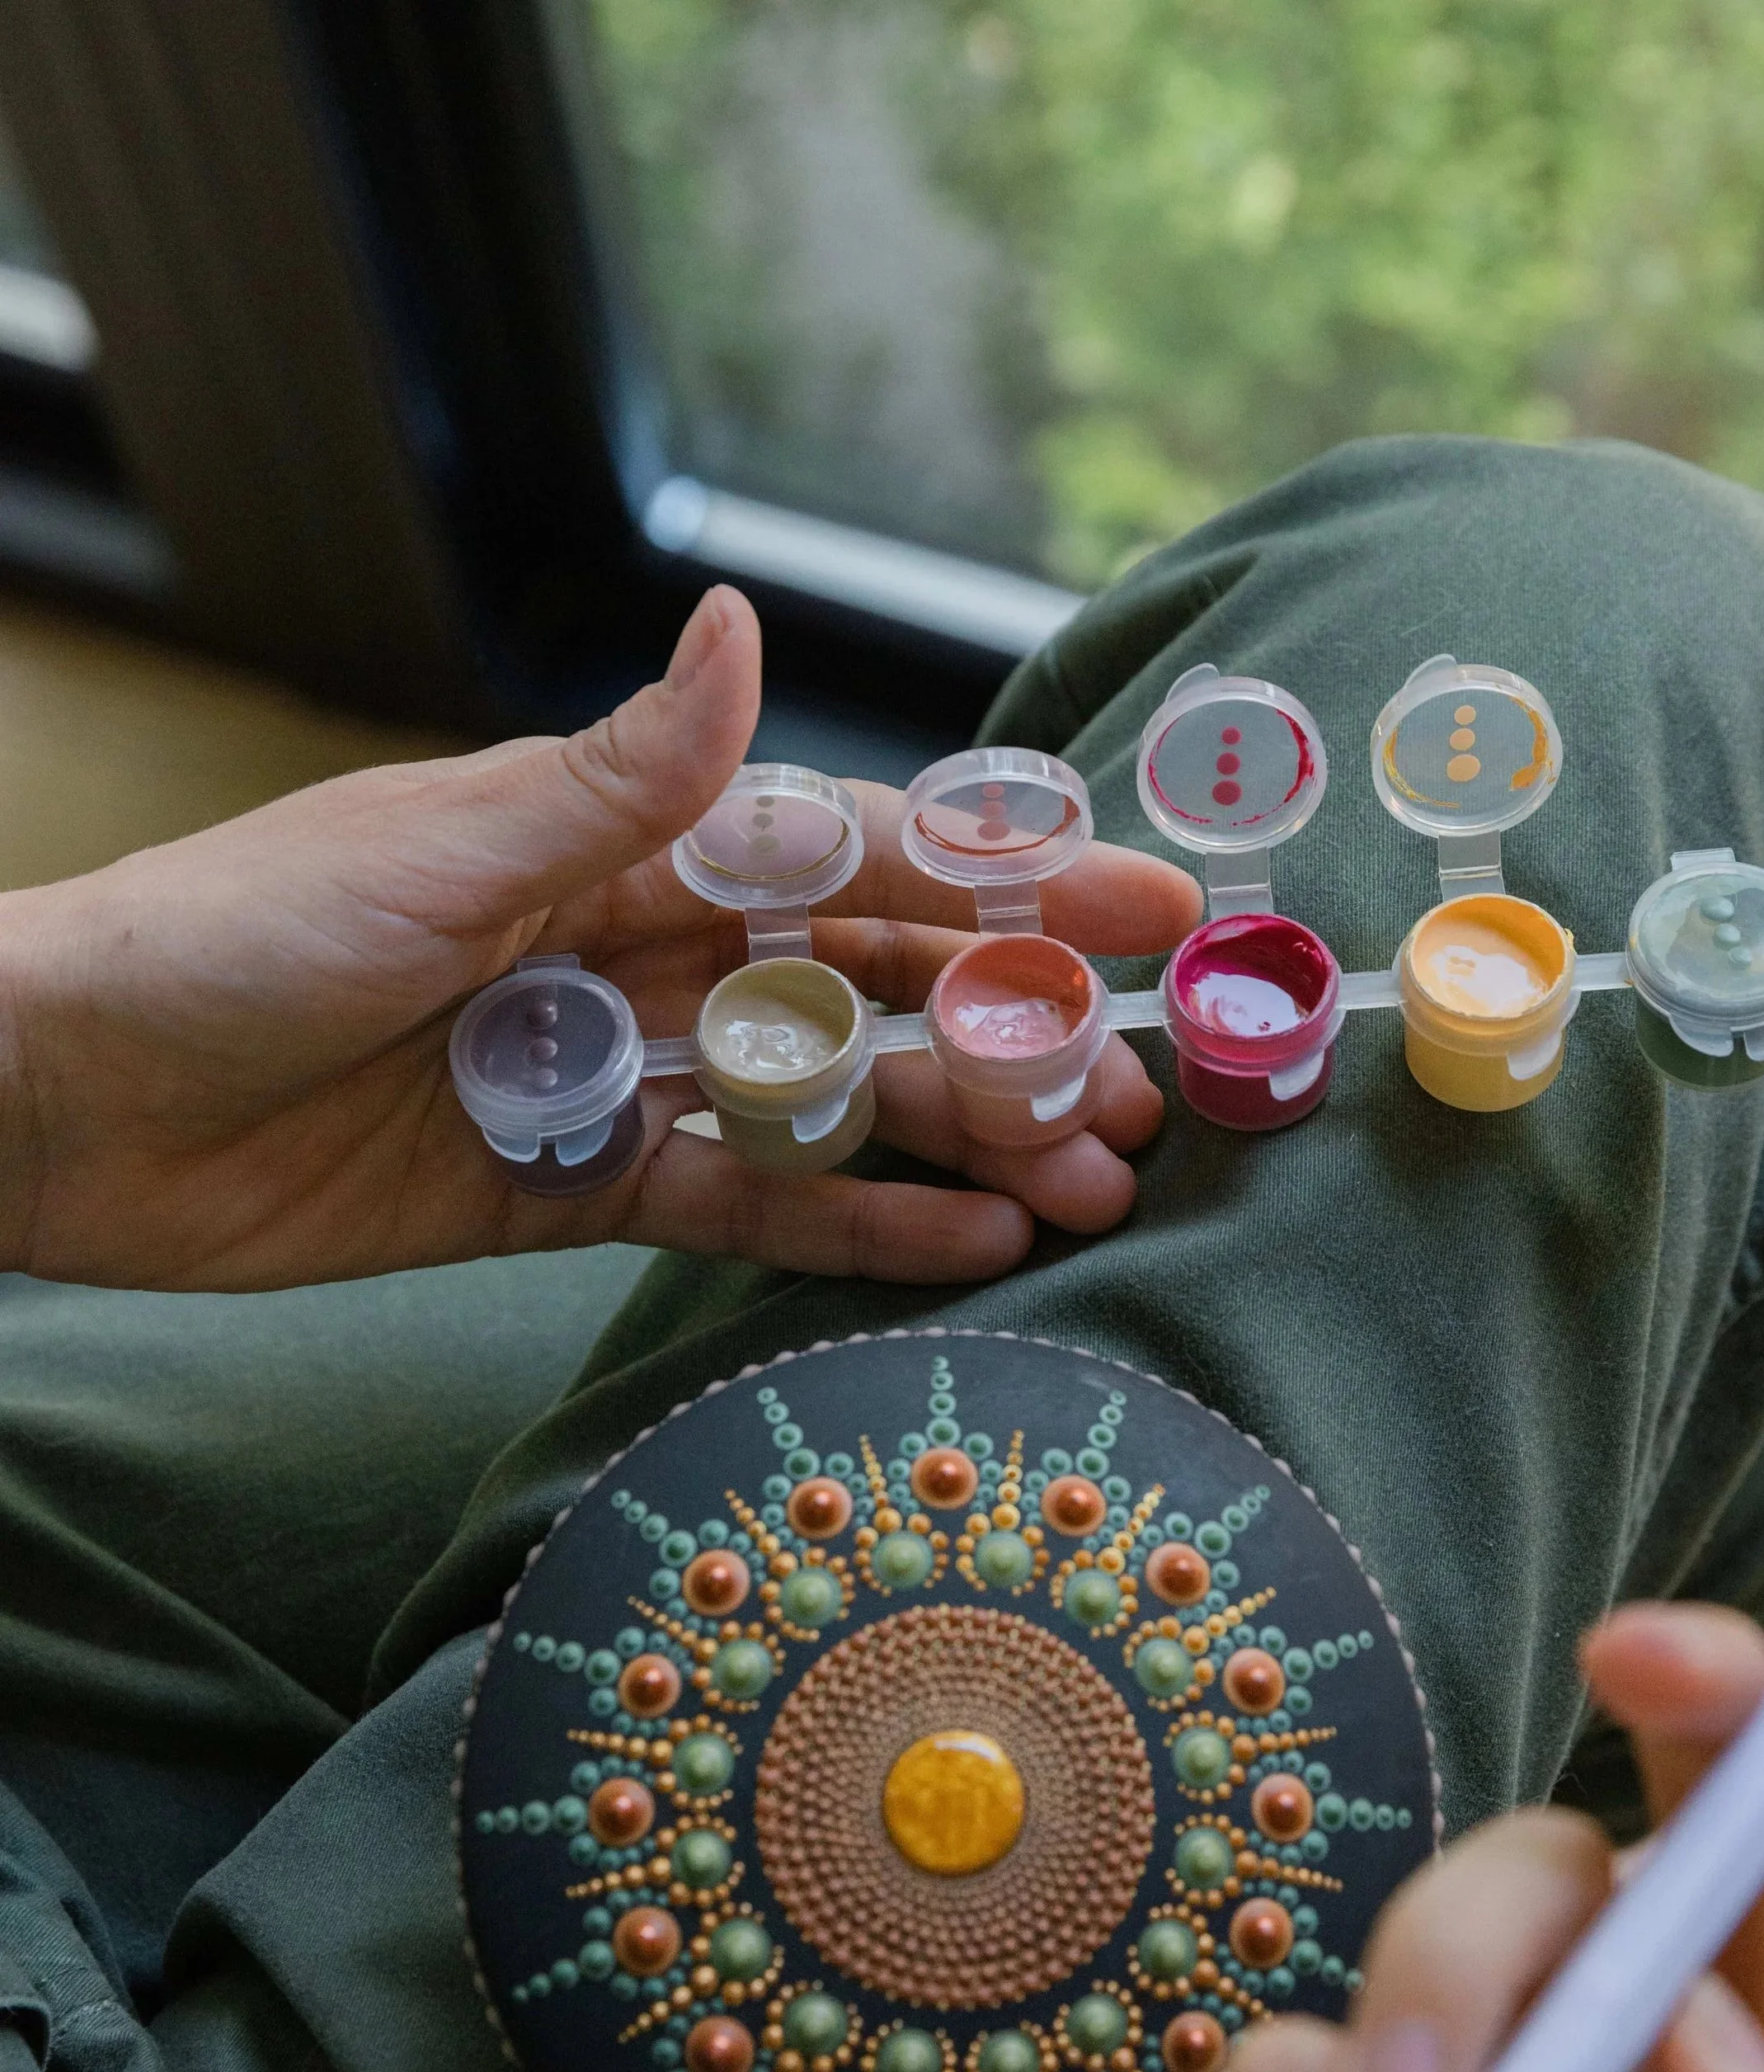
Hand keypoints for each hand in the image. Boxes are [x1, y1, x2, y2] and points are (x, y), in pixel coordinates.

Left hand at [0, 587, 1200, 1290]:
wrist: (63, 1101)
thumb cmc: (232, 938)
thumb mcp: (441, 846)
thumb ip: (619, 775)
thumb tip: (746, 623)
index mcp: (613, 839)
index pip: (848, 852)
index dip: (1002, 878)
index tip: (1144, 908)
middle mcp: (633, 950)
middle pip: (862, 990)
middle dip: (1007, 1034)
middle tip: (1146, 1095)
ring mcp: (609, 1076)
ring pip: (820, 1106)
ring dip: (955, 1142)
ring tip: (1086, 1187)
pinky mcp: (566, 1191)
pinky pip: (732, 1207)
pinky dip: (843, 1226)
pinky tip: (960, 1247)